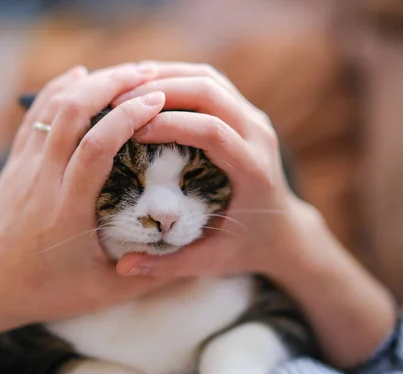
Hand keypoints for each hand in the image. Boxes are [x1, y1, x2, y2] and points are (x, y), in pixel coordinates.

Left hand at [0, 63, 170, 332]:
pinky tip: (79, 76)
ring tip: (124, 73)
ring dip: (89, 82)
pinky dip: (58, 89)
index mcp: (67, 211)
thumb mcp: (104, 294)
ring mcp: (23, 169)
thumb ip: (148, 274)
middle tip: (147, 75)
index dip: (128, 116)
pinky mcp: (13, 165)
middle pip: (73, 112)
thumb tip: (190, 252)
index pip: (97, 147)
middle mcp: (42, 181)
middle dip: (112, 84)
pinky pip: (34, 116)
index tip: (158, 101)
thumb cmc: (45, 293)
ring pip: (52, 108)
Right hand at [111, 62, 319, 277]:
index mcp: (255, 171)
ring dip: (166, 76)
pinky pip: (210, 82)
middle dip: (161, 89)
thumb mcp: (211, 262)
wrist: (285, 230)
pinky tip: (145, 87)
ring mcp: (254, 119)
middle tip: (117, 99)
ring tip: (124, 87)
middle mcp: (259, 136)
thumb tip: (122, 269)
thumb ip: (169, 265)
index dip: (171, 124)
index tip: (131, 131)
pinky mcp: (245, 112)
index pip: (213, 132)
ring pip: (209, 78)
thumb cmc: (247, 247)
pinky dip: (176, 77)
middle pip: (211, 91)